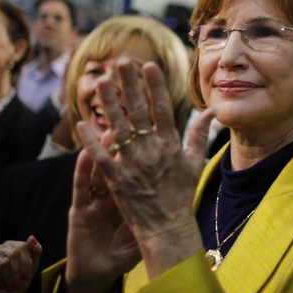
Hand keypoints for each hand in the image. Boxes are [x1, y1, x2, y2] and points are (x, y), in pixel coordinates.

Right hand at [0, 236, 41, 292]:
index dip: (26, 264)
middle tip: (15, 284)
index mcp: (12, 246)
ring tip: (7, 285)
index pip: (23, 246)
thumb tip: (31, 237)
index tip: (26, 277)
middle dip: (17, 272)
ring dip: (8, 278)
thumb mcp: (30, 270)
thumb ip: (35, 252)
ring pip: (4, 262)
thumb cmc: (15, 285)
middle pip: (13, 253)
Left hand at [75, 59, 214, 274]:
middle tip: (121, 62)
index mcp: (170, 146)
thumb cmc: (181, 196)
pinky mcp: (117, 181)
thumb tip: (211, 112)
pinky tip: (81, 123)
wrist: (168, 230)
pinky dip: (92, 141)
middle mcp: (152, 151)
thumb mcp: (195, 164)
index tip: (148, 65)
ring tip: (102, 81)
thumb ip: (200, 136)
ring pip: (119, 128)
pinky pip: (102, 157)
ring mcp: (133, 165)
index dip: (154, 86)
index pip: (162, 109)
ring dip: (110, 104)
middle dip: (130, 85)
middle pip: (138, 112)